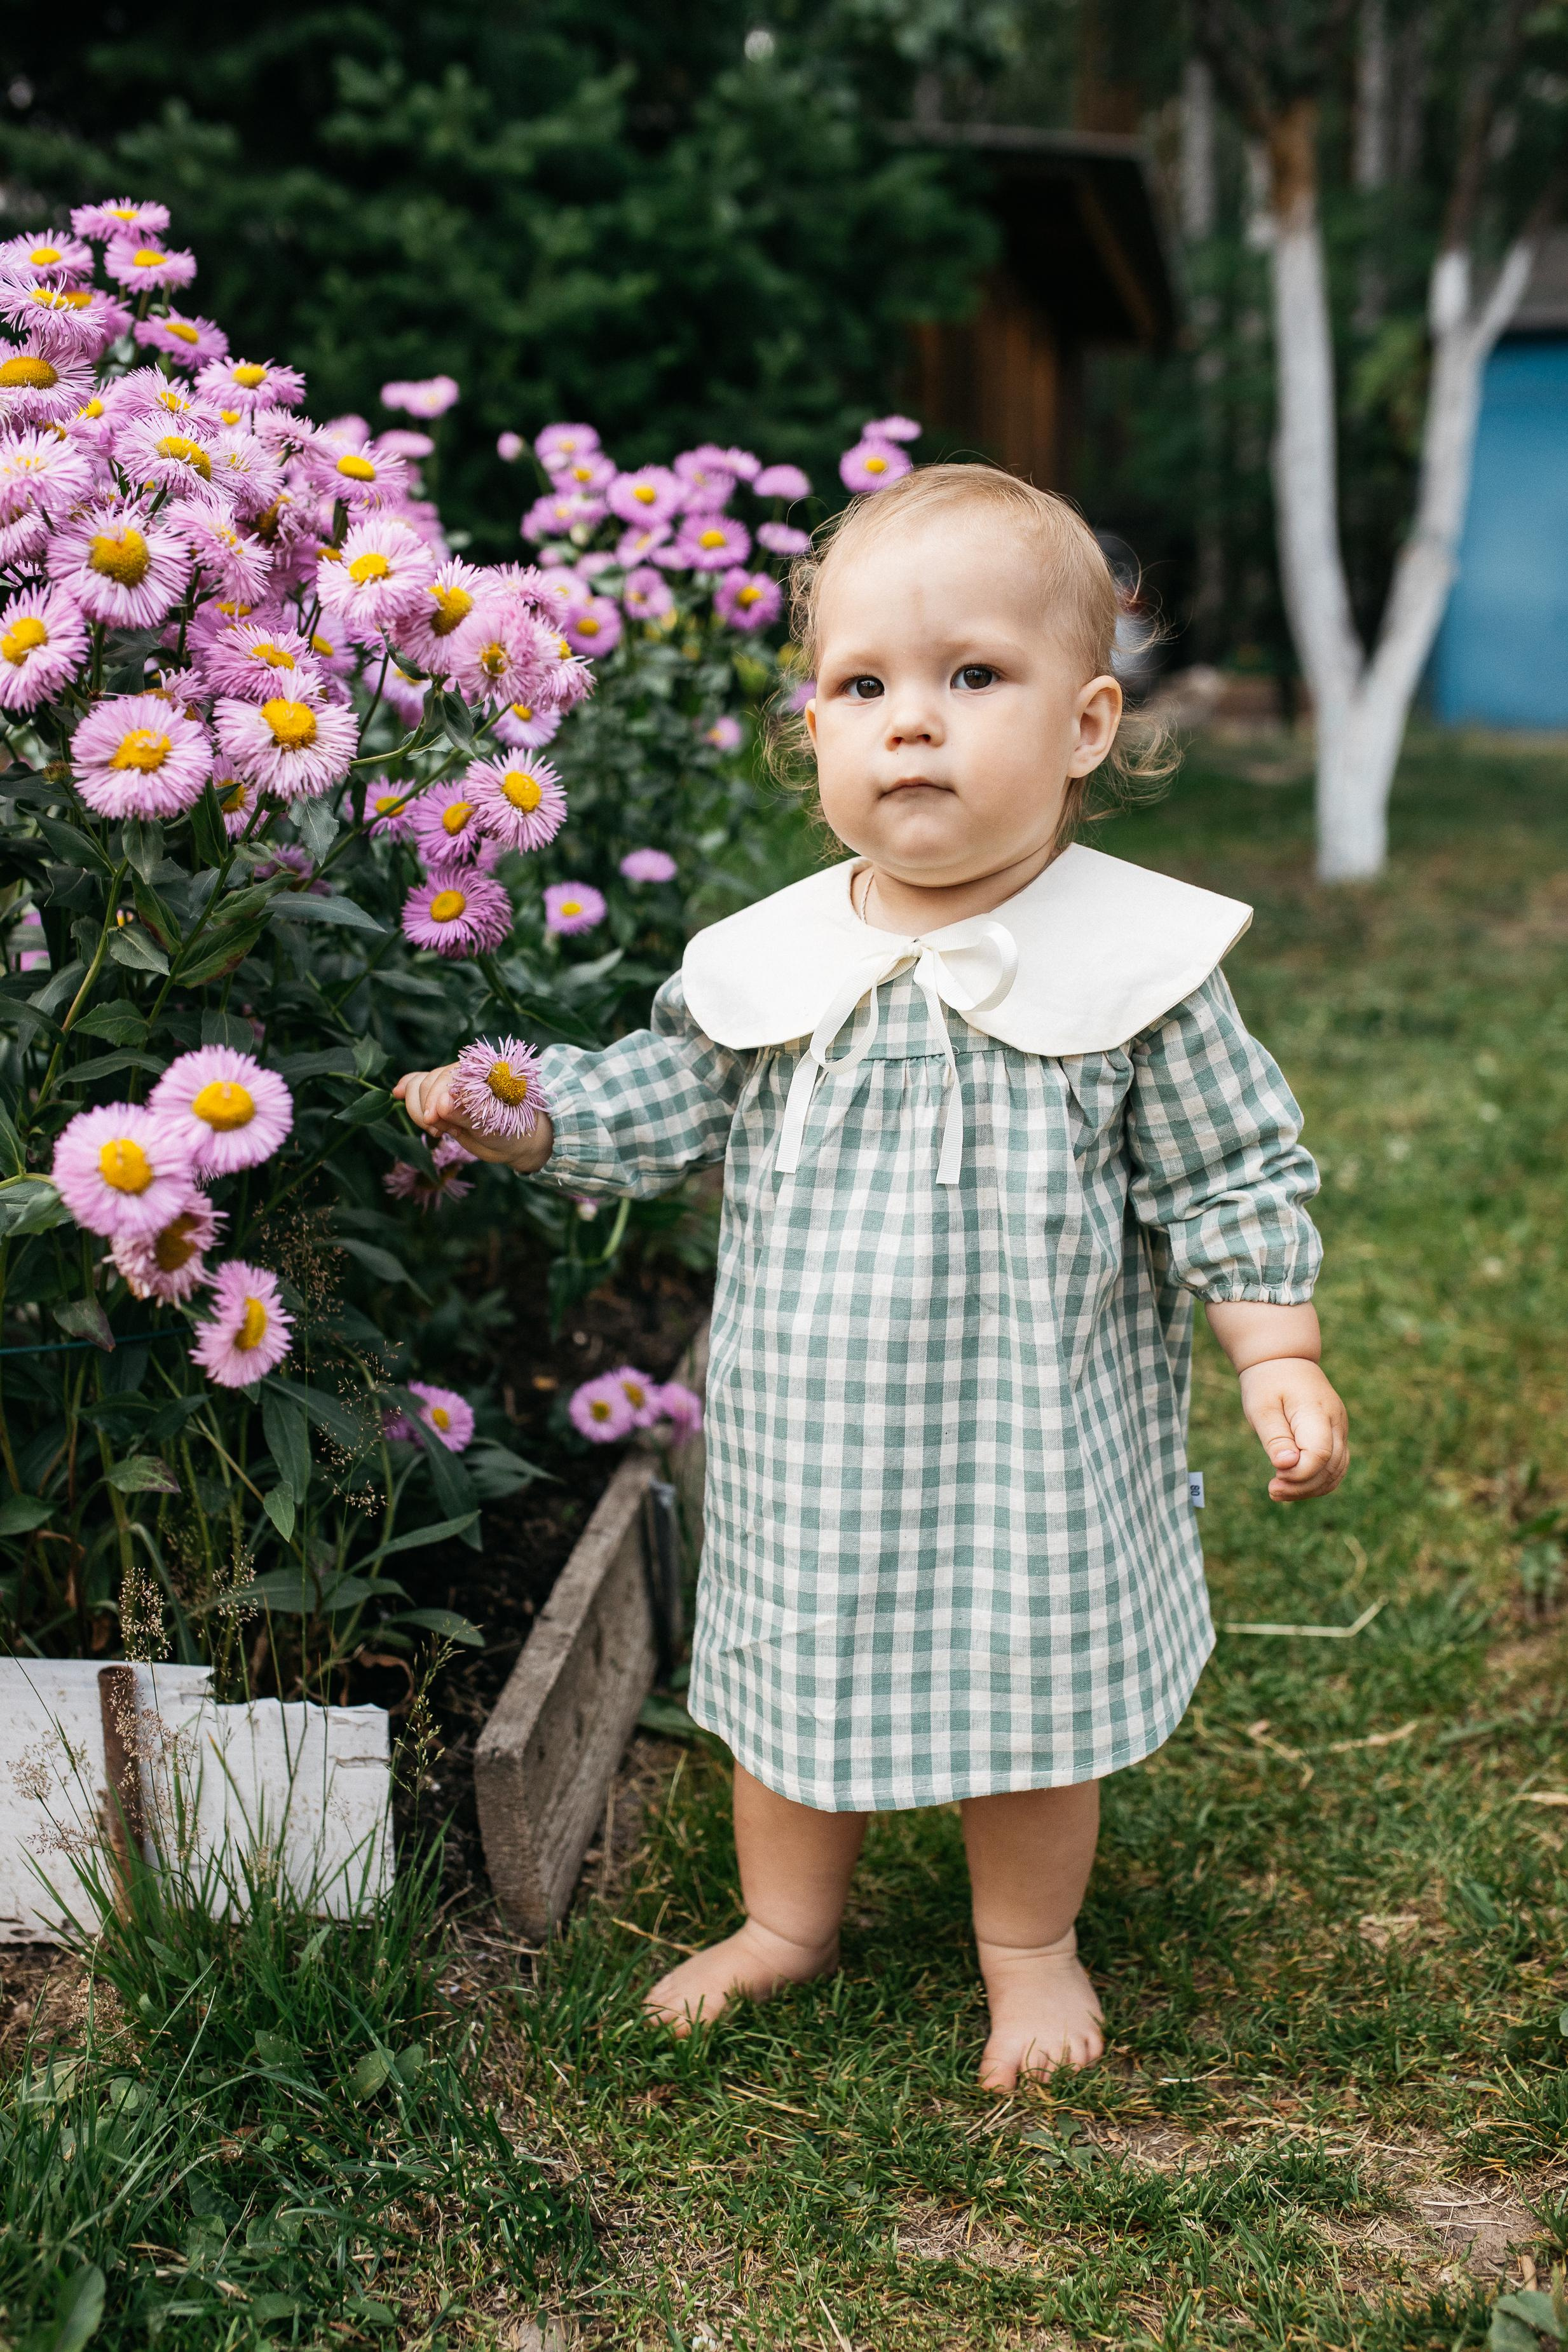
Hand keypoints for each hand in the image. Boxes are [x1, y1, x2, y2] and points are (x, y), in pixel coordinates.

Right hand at [392, 1064, 554, 1171]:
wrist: (514, 1142)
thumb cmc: (510, 1129)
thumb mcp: (492, 1123)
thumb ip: (465, 1112)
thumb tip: (441, 1104)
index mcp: (478, 1072)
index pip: (444, 1078)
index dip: (433, 1100)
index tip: (434, 1123)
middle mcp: (462, 1074)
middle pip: (426, 1083)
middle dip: (429, 1111)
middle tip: (449, 1132)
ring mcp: (449, 1085)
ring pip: (418, 1087)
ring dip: (422, 1113)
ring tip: (442, 1131)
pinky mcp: (440, 1098)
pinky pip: (417, 1086)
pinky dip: (407, 1091)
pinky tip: (397, 1093)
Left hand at [1237, 1358, 1349, 1500]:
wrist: (1284, 1361)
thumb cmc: (1268, 1383)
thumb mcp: (1261, 1407)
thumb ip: (1275, 1437)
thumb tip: (1287, 1466)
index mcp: (1317, 1411)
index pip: (1320, 1454)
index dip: (1299, 1473)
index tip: (1274, 1477)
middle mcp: (1336, 1422)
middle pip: (1331, 1467)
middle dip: (1302, 1486)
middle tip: (1272, 1491)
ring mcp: (1339, 1429)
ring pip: (1336, 1471)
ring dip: (1310, 1488)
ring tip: (1279, 1491)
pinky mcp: (1336, 1436)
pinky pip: (1335, 1466)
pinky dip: (1317, 1481)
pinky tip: (1292, 1484)